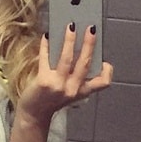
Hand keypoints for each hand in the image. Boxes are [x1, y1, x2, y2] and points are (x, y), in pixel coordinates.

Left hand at [9, 24, 112, 141]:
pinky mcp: (44, 82)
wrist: (32, 114)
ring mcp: (58, 86)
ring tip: (70, 27)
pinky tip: (47, 36)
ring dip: (69, 40)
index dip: (107, 71)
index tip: (105, 60)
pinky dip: (46, 46)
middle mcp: (72, 89)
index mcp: (81, 91)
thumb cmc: (50, 99)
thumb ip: (74, 76)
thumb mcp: (68, 91)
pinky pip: (46, 59)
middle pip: (85, 63)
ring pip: (67, 59)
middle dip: (89, 43)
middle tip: (91, 27)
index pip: (103, 83)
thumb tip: (76, 47)